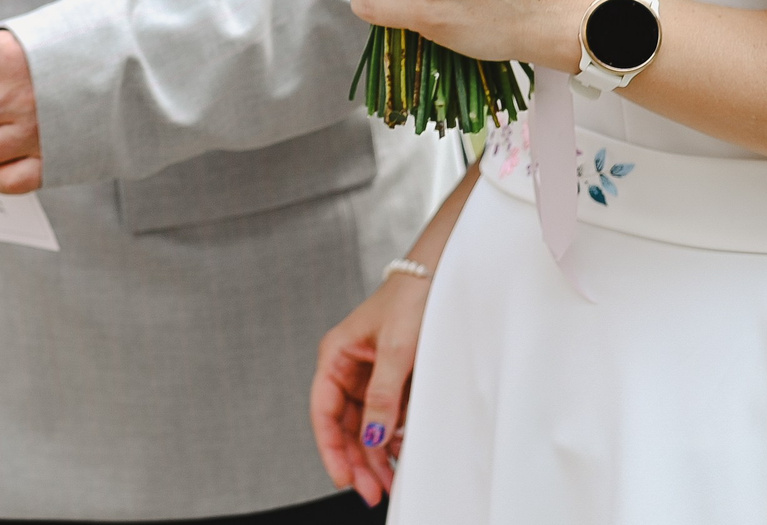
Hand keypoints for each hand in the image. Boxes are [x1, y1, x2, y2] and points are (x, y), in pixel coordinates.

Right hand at [310, 272, 430, 505]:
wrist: (443, 275)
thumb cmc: (411, 299)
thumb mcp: (396, 350)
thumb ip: (382, 396)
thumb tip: (372, 436)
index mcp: (335, 355)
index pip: (323, 411)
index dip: (331, 448)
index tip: (344, 478)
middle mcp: (348, 366)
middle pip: (343, 424)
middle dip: (355, 459)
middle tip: (371, 491)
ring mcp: (371, 373)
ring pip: (365, 424)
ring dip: (374, 454)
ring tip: (389, 482)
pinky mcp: (393, 377)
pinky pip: (386, 415)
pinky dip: (392, 437)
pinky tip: (402, 455)